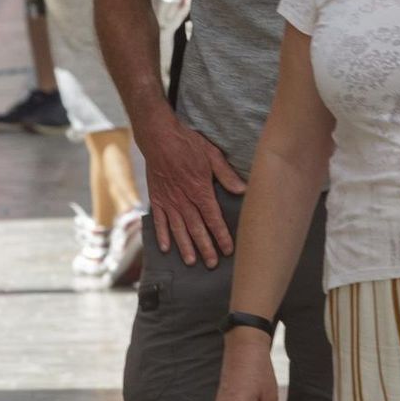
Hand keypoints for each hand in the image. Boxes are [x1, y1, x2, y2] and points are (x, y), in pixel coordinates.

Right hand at [136, 110, 244, 264]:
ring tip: (192, 261)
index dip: (221, 236)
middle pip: (197, 228)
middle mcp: (183, 200)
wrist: (158, 136)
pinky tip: (167, 248)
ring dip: (186, 246)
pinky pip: (159, 220)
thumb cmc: (187, 143)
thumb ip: (226, 175)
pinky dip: (163, 235)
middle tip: (212, 264)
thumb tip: (243, 189)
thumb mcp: (212, 155)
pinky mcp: (156, 198)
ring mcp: (168, 201)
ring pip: (178, 228)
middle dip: (205, 247)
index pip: (213, 219)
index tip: (228, 249)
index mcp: (200, 190)